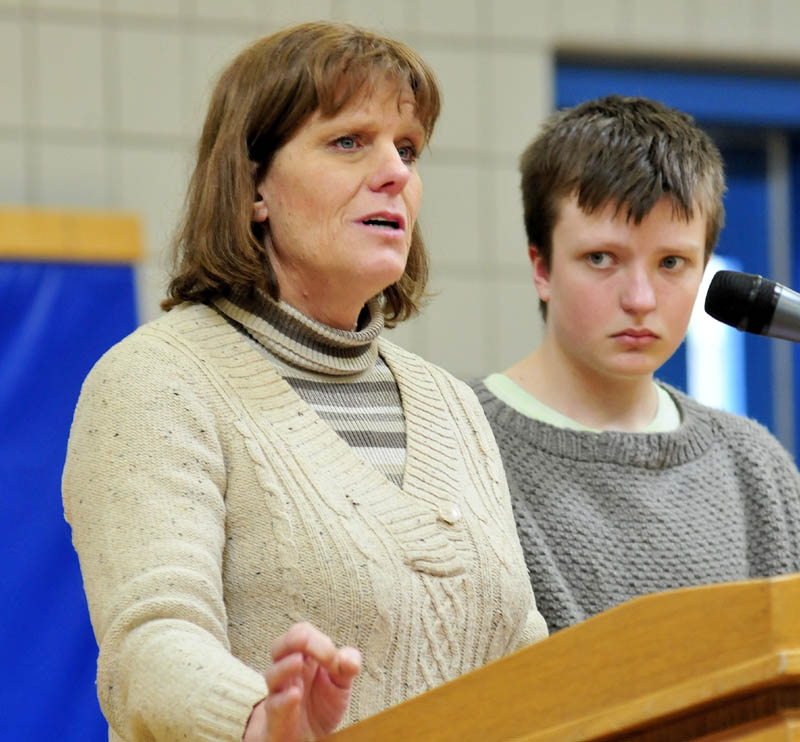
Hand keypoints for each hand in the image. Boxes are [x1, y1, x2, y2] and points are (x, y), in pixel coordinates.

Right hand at [243, 622, 361, 741]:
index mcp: (303, 658)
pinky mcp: (277, 718)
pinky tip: (295, 694)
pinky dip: (284, 699)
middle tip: (309, 644)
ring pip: (272, 675)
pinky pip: (275, 705)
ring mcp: (279, 694)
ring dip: (285, 666)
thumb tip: (351, 660)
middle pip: (279, 646)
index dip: (319, 641)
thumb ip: (347, 667)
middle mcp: (287, 672)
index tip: (335, 661)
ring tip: (299, 661)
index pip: (302, 634)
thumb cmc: (321, 705)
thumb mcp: (340, 684)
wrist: (308, 738)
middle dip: (295, 640)